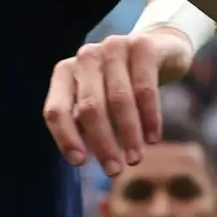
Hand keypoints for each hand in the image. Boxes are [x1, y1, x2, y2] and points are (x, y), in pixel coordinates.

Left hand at [43, 25, 193, 171]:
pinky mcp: (143, 45)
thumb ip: (85, 124)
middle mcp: (86, 57)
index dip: (65, 137)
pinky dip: (150, 117)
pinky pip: (145, 88)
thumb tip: (80, 157)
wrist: (158, 51)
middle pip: (90, 108)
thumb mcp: (98, 103)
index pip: (57, 110)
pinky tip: (153, 138)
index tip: (79, 162)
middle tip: (114, 170)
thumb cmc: (121, 87)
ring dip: (129, 134)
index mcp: (65, 72)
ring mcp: (114, 47)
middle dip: (103, 143)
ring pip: (120, 99)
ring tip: (135, 159)